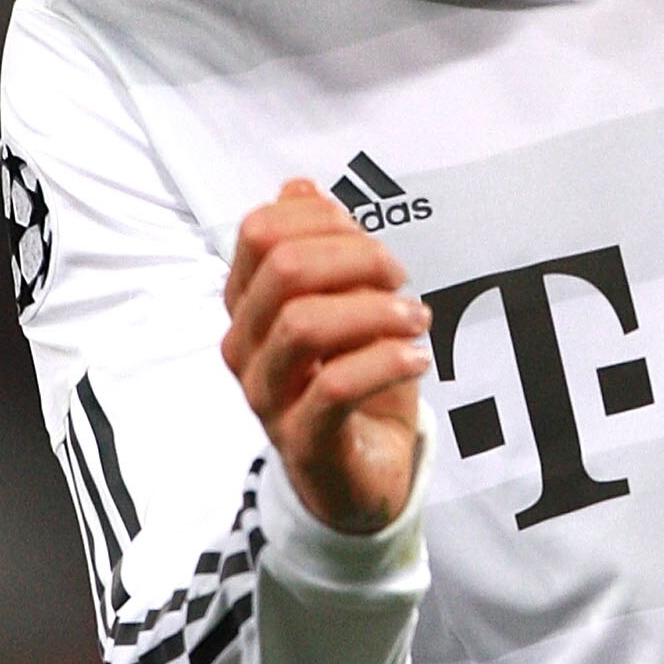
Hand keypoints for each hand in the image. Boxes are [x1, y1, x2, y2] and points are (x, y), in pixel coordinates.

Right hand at [221, 182, 431, 531]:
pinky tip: (417, 359)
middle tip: (401, 280)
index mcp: (247, 304)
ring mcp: (266, 395)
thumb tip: (297, 187)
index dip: (325, 222)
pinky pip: (335, 387)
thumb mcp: (345, 305)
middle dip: (357, 260)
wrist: (360, 476)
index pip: (261, 232)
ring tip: (418, 321)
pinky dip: (386, 362)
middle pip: (284, 269)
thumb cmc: (354, 383)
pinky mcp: (301, 439)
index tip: (374, 247)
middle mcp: (244, 346)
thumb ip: (321, 248)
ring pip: (305, 324)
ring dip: (377, 311)